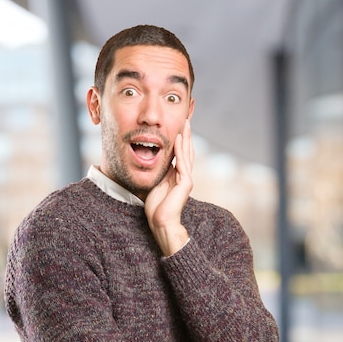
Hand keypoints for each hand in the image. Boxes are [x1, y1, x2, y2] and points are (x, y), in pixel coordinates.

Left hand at [145, 120, 193, 255]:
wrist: (161, 222)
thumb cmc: (156, 208)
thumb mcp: (156, 184)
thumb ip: (160, 173)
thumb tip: (155, 161)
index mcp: (178, 176)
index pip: (181, 154)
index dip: (181, 140)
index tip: (179, 126)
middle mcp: (185, 176)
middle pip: (187, 150)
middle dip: (186, 134)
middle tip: (186, 119)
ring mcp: (186, 179)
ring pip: (187, 153)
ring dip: (186, 137)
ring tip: (185, 123)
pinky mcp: (186, 183)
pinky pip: (182, 162)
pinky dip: (181, 149)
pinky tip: (179, 138)